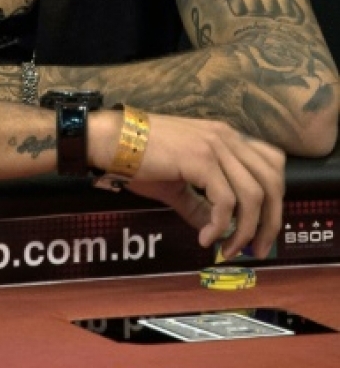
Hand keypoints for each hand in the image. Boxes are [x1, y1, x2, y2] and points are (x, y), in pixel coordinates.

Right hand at [118, 114, 284, 259]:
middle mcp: (226, 137)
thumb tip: (215, 231)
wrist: (111, 139)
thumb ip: (200, 204)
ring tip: (228, 249)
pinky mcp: (200, 159)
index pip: (273, 163)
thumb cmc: (139, 157)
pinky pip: (226, 202)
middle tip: (256, 250)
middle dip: (270, 222)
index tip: (262, 227)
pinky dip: (221, 226)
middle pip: (272, 182)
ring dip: (246, 230)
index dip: (275, 198)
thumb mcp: (178, 181)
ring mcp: (215, 146)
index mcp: (225, 136)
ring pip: (254, 195)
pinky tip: (205, 237)